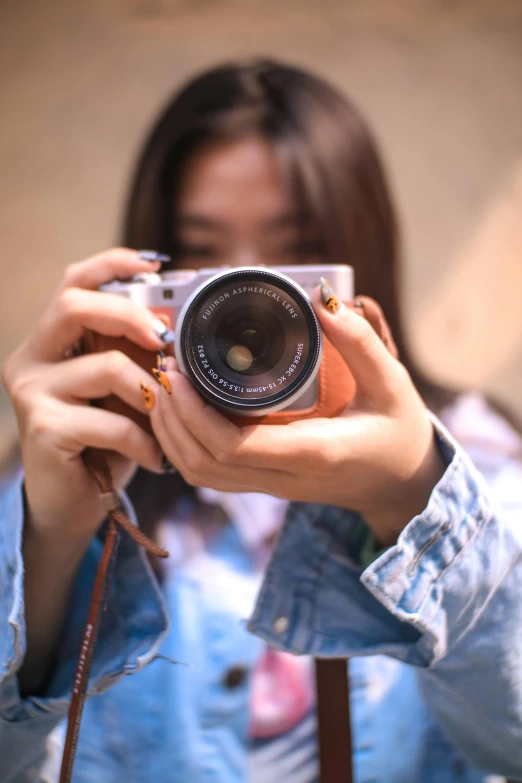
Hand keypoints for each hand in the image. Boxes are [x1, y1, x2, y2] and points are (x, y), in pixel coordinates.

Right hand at [2, 248, 166, 547]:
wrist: (72, 502)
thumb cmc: (103, 439)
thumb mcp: (119, 389)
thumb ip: (134, 355)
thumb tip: (180, 325)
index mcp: (51, 339)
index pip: (73, 281)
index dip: (112, 262)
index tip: (155, 264)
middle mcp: (31, 357)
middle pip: (76, 305)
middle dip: (131, 315)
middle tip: (166, 340)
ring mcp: (32, 392)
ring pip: (105, 366)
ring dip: (151, 394)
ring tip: (167, 420)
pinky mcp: (42, 429)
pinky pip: (112, 422)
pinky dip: (144, 441)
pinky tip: (156, 458)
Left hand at [149, 289, 445, 544]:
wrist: (403, 486)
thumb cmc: (399, 433)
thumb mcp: (392, 383)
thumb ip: (361, 341)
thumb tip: (321, 298)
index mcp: (312, 453)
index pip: (232, 446)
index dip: (193, 412)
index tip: (177, 369)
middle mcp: (284, 478)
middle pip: (203, 464)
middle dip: (172, 419)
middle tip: (162, 370)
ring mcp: (272, 486)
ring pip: (201, 476)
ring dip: (172, 436)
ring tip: (165, 388)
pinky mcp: (266, 484)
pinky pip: (213, 475)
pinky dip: (185, 448)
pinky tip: (181, 414)